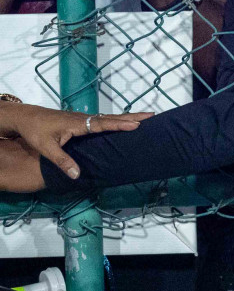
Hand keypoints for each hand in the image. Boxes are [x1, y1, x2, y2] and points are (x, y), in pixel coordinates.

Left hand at [0, 102, 151, 179]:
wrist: (25, 117)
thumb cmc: (35, 131)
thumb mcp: (46, 148)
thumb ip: (62, 161)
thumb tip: (77, 176)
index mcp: (77, 124)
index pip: (102, 124)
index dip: (119, 124)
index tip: (137, 124)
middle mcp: (83, 118)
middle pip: (111, 117)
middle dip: (132, 116)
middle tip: (152, 114)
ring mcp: (83, 118)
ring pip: (108, 117)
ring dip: (126, 117)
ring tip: (144, 118)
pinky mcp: (81, 120)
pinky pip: (103, 120)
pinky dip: (116, 120)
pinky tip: (122, 123)